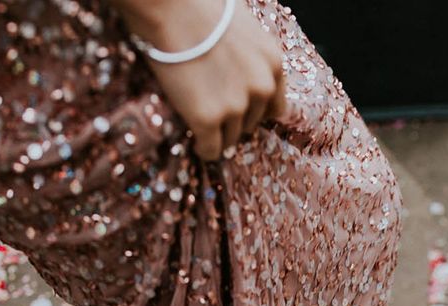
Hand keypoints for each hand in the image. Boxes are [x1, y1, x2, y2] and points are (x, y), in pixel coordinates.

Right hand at [115, 0, 286, 160]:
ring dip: (217, 135)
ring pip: (231, 140)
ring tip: (200, 121)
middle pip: (251, 125)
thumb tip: (242, 79)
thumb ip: (252, 58)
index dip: (255, 111)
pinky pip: (211, 150)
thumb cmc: (201, 9)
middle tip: (213, 111)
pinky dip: (204, 149)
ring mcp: (235, 106)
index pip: (275, 107)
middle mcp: (261, 88)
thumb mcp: (244, 30)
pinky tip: (195, 142)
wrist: (171, 8)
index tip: (240, 112)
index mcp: (273, 64)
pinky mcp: (208, 120)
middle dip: (234, 121)